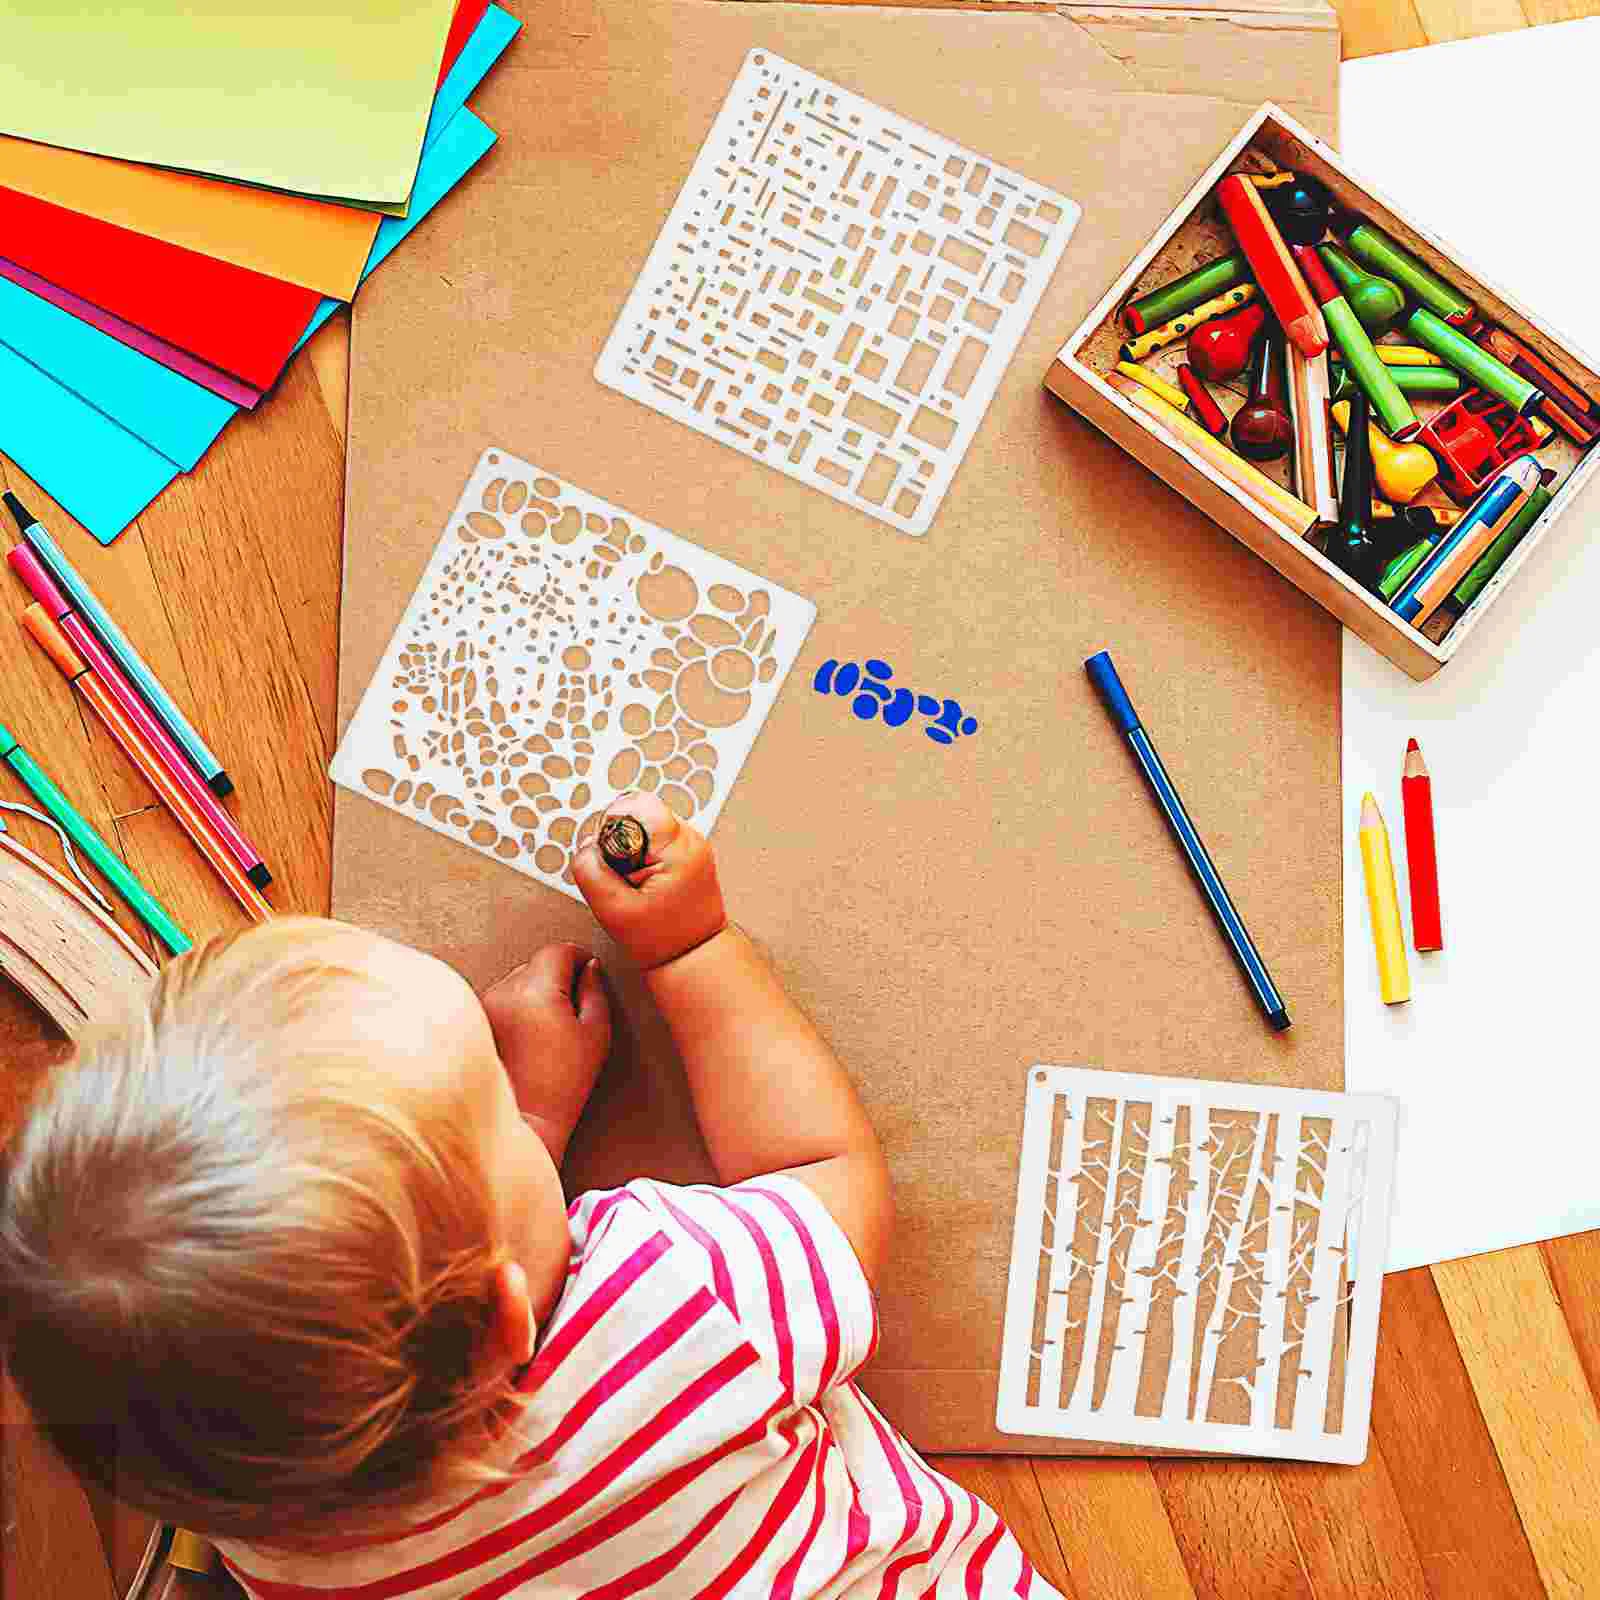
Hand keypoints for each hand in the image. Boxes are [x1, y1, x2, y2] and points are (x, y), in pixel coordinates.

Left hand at [481, 943, 610, 1154]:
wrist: (524, 1123)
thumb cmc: (561, 1085)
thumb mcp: (596, 1034)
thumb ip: (596, 991)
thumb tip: (589, 969)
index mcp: (537, 991)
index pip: (558, 950)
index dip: (578, 958)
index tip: (587, 971)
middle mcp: (504, 992)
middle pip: (535, 964)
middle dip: (555, 977)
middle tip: (570, 1009)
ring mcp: (485, 1006)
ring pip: (516, 981)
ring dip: (533, 993)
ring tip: (546, 1031)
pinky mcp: (474, 1022)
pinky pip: (500, 1001)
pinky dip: (514, 1010)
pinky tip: (526, 1039)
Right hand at [573, 791, 727, 969]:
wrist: (693, 956)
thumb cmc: (663, 940)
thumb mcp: (613, 910)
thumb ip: (590, 871)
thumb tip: (585, 845)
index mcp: (678, 848)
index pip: (636, 806)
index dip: (612, 827)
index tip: (612, 857)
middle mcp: (690, 839)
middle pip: (639, 812)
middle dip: (619, 840)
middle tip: (624, 874)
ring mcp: (691, 844)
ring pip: (645, 825)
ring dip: (630, 848)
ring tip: (635, 880)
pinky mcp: (687, 852)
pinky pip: (655, 839)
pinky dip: (643, 855)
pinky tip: (644, 880)